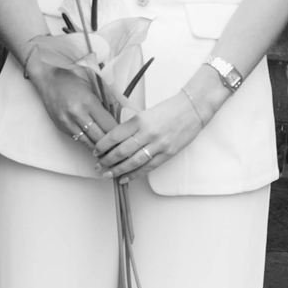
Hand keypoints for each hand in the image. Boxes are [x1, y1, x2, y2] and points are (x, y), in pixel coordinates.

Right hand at [23, 34, 116, 147]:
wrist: (47, 79)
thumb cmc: (70, 78)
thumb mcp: (92, 83)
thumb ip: (106, 99)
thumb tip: (120, 114)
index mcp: (88, 102)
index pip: (108, 125)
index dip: (119, 133)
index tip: (127, 136)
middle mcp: (77, 114)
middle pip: (100, 137)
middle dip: (112, 144)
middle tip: (122, 148)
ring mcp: (68, 122)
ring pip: (89, 143)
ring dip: (100, 148)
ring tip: (111, 151)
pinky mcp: (62, 127)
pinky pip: (79, 140)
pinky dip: (89, 143)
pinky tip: (97, 146)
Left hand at [90, 91, 204, 181]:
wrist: (192, 109)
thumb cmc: (170, 109)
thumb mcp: (146, 113)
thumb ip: (132, 126)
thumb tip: (116, 140)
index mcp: (139, 120)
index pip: (114, 136)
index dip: (102, 146)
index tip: (96, 151)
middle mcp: (147, 133)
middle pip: (121, 151)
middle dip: (107, 161)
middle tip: (98, 166)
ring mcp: (158, 145)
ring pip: (133, 162)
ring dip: (118, 170)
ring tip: (108, 174)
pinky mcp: (167, 154)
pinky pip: (147, 167)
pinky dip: (135, 174)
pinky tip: (125, 178)